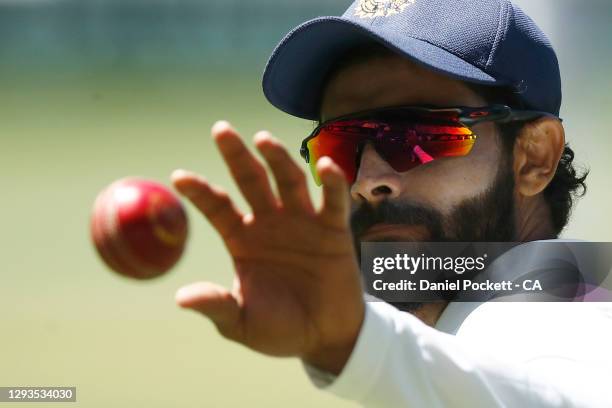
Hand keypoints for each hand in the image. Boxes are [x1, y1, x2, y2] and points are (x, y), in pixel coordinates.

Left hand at [171, 121, 364, 373]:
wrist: (325, 338)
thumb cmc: (280, 330)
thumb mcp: (242, 323)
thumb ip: (218, 306)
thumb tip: (181, 298)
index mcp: (242, 239)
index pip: (218, 207)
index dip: (200, 191)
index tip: (180, 176)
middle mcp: (269, 223)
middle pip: (250, 180)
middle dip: (236, 155)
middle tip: (220, 130)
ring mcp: (301, 223)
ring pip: (288, 181)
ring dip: (277, 159)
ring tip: (262, 139)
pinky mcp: (333, 230)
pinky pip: (332, 202)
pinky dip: (332, 183)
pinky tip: (325, 166)